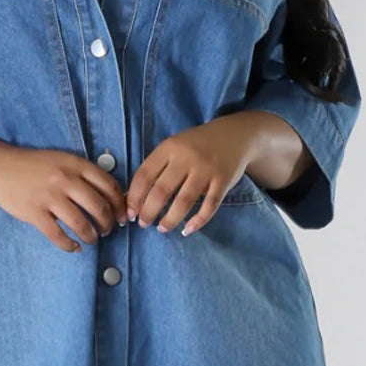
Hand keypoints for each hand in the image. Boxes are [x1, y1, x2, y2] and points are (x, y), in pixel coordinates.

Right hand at [0, 146, 128, 252]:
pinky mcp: (34, 212)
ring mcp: (49, 197)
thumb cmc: (34, 166)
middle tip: (108, 230)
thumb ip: (83, 174)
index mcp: (75, 164)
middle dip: (108, 223)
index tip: (121, 215)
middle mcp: (65, 179)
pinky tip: (74, 247)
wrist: (0, 167)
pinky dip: (70, 245)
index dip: (119, 204)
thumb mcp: (62, 160)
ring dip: (91, 236)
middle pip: (98, 207)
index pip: (108, 186)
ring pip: (81, 223)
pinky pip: (58, 235)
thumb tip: (108, 197)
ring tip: (92, 239)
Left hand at [126, 113, 265, 235]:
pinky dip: (197, 221)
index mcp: (170, 147)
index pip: (144, 175)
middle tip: (144, 224)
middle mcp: (187, 157)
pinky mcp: (223, 181)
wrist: (236, 135)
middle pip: (161, 191)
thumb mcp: (175, 147)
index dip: (134, 197)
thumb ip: (159, 167)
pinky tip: (187, 229)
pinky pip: (209, 206)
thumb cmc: (198, 145)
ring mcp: (206, 169)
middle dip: (148, 212)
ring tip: (162, 228)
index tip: (130, 213)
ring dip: (170, 219)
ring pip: (184, 201)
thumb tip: (135, 198)